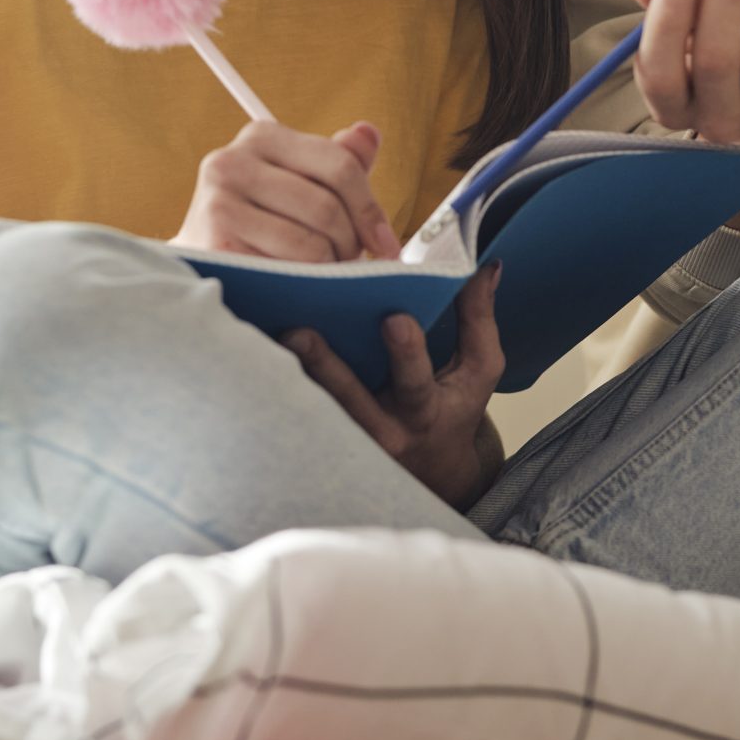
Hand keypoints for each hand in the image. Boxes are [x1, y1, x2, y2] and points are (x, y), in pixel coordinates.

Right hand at [173, 120, 398, 262]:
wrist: (200, 257)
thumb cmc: (259, 220)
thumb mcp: (298, 181)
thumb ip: (335, 161)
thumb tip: (369, 133)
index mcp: (262, 136)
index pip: (339, 165)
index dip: (371, 209)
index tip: (386, 243)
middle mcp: (233, 161)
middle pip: (327, 207)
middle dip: (350, 244)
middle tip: (353, 264)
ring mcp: (220, 201)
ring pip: (310, 243)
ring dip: (329, 268)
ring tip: (327, 274)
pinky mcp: (215, 243)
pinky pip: (286, 270)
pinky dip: (304, 284)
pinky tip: (303, 285)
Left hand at [286, 264, 505, 509]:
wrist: (433, 475)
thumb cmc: (454, 411)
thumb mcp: (478, 371)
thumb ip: (478, 318)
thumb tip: (485, 264)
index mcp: (424, 410)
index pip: (416, 382)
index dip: (406, 353)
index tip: (394, 319)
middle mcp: (382, 431)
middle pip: (349, 400)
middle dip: (325, 366)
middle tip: (300, 332)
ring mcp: (346, 441)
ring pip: (314, 411)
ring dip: (290, 376)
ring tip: (268, 339)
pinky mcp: (320, 441)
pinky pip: (296, 414)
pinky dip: (278, 386)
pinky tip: (254, 355)